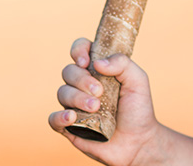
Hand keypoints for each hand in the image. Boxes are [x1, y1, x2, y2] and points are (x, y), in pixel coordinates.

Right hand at [49, 38, 160, 165]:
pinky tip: (72, 118)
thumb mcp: (138, 81)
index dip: (79, 51)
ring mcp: (75, 105)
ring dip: (77, 98)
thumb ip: (123, 64)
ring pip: (62, 92)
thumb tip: (97, 63)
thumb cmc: (138, 110)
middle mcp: (83, 85)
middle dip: (82, 80)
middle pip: (69, 71)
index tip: (86, 62)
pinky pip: (53, 119)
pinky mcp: (70, 126)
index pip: (80, 50)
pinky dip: (59, 116)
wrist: (138, 142)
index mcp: (98, 70)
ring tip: (96, 108)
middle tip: (100, 92)